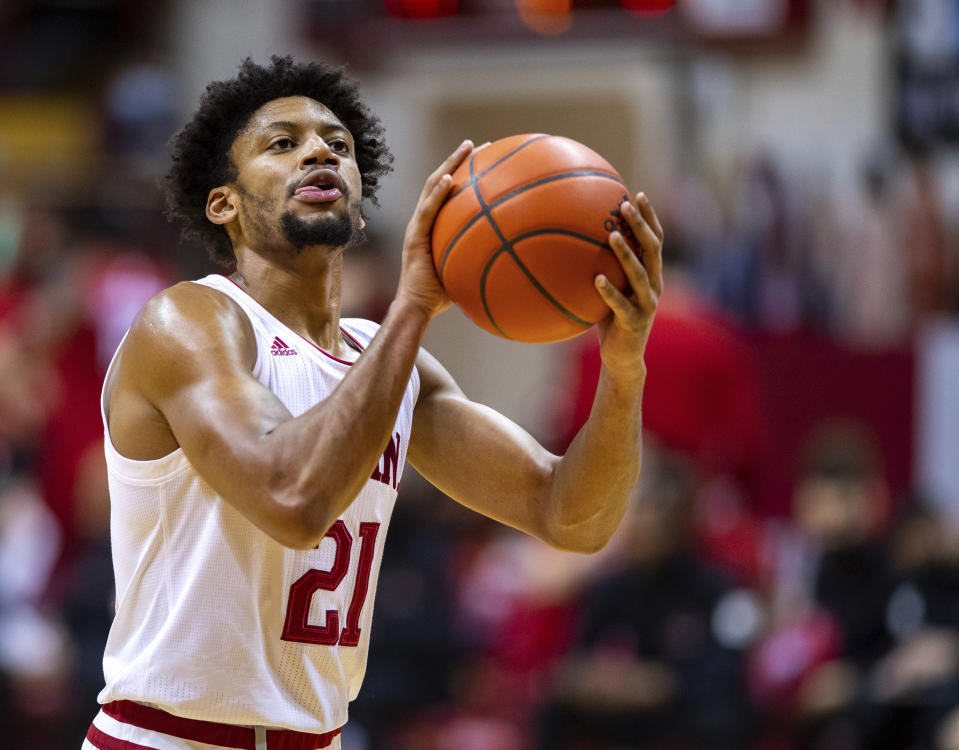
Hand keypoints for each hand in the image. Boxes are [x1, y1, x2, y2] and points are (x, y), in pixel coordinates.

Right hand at [396, 140, 473, 319]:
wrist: (418, 308)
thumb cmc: (443, 295)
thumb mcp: (466, 269)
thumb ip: (481, 256)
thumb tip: (513, 252)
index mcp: (434, 226)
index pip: (447, 192)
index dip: (463, 172)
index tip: (484, 159)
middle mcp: (423, 221)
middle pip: (439, 181)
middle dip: (458, 160)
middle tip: (478, 145)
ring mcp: (417, 227)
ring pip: (431, 187)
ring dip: (449, 165)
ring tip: (467, 149)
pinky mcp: (414, 238)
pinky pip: (427, 211)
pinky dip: (437, 194)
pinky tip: (450, 179)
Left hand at [594, 192, 663, 379]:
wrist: (623, 358)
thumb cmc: (611, 320)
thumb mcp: (609, 291)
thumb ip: (602, 268)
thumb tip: (574, 242)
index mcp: (651, 275)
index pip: (655, 240)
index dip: (650, 217)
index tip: (638, 194)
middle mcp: (654, 286)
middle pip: (653, 249)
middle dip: (641, 225)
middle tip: (625, 205)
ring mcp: (646, 304)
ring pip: (640, 274)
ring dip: (626, 253)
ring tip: (612, 235)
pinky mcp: (633, 322)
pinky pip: (620, 304)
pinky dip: (609, 291)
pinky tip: (596, 279)